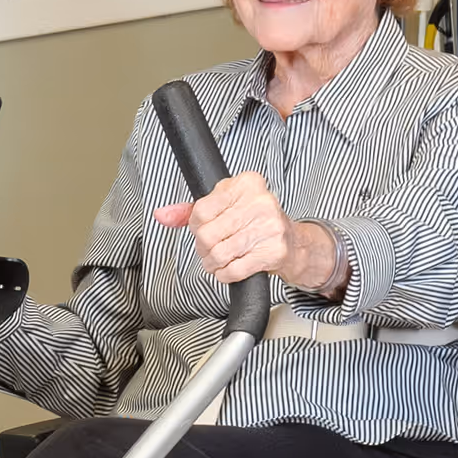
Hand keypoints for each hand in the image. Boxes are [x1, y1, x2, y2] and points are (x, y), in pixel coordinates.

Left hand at [154, 171, 340, 292]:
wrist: (294, 243)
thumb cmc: (257, 222)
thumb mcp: (227, 205)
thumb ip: (192, 210)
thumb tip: (163, 215)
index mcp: (247, 183)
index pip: (202, 209)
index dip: (195, 226)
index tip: (201, 229)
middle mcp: (261, 202)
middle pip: (208, 234)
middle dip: (203, 248)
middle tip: (208, 249)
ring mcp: (269, 227)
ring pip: (219, 253)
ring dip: (212, 263)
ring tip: (216, 260)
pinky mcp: (274, 252)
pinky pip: (234, 270)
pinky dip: (224, 274)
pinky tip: (228, 269)